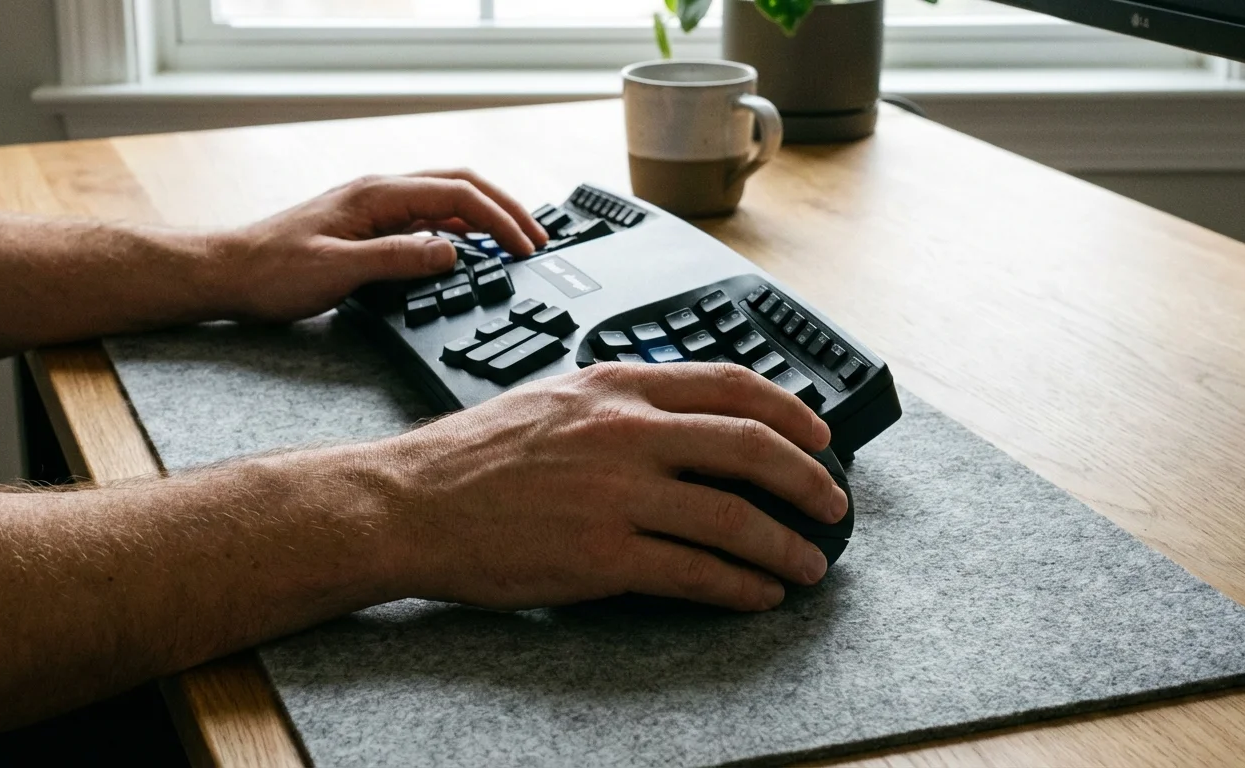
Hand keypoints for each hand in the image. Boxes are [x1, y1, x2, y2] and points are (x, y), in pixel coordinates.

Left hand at [208, 169, 548, 322]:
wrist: (227, 272)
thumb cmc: (270, 272)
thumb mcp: (338, 271)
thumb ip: (398, 260)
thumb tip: (452, 252)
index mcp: (377, 195)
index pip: (457, 193)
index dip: (499, 218)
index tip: (526, 246)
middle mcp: (378, 193)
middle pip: (459, 185)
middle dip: (504, 209)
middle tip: (536, 238)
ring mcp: (373, 208)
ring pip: (445, 200)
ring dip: (484, 218)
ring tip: (514, 243)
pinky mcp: (367, 226)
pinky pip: (425, 218)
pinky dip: (458, 230)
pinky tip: (468, 251)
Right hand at [372, 363, 848, 611]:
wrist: (411, 502)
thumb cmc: (472, 453)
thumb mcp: (552, 394)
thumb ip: (619, 397)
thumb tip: (677, 413)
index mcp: (616, 386)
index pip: (730, 386)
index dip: (791, 412)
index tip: (820, 436)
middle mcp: (625, 431)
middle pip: (750, 447)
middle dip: (809, 480)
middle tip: (834, 504)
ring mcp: (617, 494)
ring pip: (734, 516)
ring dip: (785, 545)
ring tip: (808, 565)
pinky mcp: (602, 555)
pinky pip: (695, 572)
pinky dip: (739, 585)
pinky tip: (758, 594)